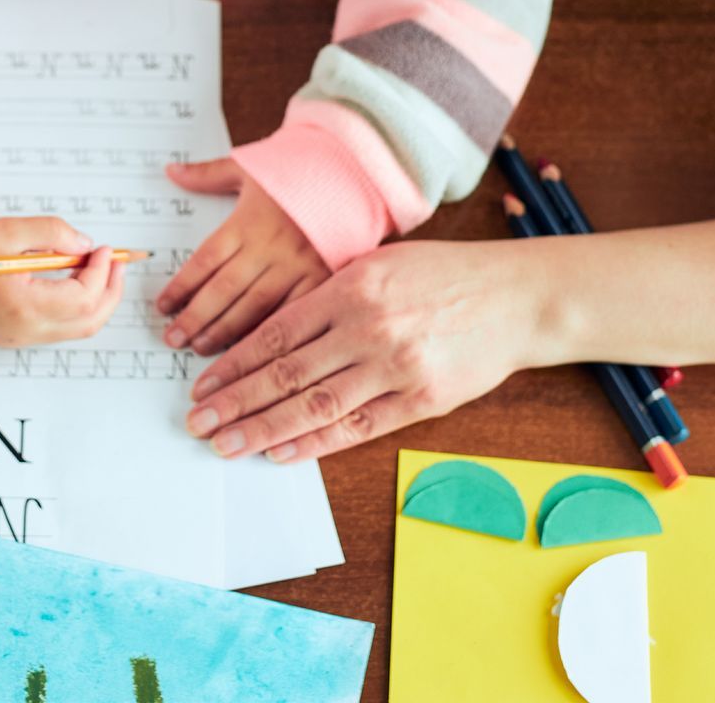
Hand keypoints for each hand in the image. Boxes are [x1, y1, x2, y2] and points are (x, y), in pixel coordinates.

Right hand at [0, 216, 125, 347]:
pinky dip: (77, 308)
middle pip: (89, 322)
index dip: (101, 272)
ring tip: (98, 269)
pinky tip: (75, 281)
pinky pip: (59, 329)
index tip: (103, 249)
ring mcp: (20, 338)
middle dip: (110, 291)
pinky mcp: (15, 337)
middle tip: (116, 263)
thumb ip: (51, 233)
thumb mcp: (7, 232)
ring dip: (96, 300)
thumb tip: (84, 244)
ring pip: (77, 330)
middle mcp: (25, 330)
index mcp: (23, 307)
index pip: (83, 297)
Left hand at [155, 157, 330, 354]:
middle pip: (224, 289)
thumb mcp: (249, 166)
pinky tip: (250, 351)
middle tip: (172, 339)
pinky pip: (292, 312)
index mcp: (248, 221)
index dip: (180, 287)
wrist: (354, 172)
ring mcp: (298, 266)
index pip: (205, 260)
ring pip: (255, 307)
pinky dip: (270, 333)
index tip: (163, 307)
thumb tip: (171, 171)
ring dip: (225, 331)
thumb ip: (208, 175)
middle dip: (195, 318)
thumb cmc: (298, 170)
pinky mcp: (323, 280)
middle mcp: (270, 246)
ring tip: (200, 348)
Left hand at [183, 239, 545, 461]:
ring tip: (227, 444)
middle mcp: (367, 328)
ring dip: (264, 429)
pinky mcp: (421, 398)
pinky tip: (282, 451)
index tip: (202, 384)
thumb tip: (274, 330)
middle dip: (235, 402)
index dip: (234, 363)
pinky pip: (357, 426)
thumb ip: (329, 292)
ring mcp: (395, 366)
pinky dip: (315, 442)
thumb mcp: (378, 262)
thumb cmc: (443, 274)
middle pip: (285, 374)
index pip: (275, 334)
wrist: (515, 296)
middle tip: (199, 422)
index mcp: (350, 287)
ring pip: (314, 406)